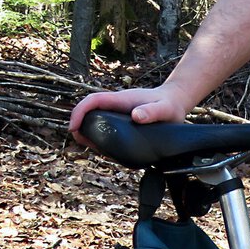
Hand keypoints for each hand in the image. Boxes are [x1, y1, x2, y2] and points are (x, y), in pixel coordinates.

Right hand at [69, 84, 191, 145]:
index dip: (79, 112)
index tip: (74, 127)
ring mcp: (117, 114)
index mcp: (121, 100)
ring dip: (88, 133)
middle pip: (88, 112)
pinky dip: (99, 137)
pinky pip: (104, 127)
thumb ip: (153, 112)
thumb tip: (136, 116)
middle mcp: (116, 106)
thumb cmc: (170, 104)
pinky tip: (104, 149)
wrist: (176, 101)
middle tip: (81, 142)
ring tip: (92, 147)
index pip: (93, 100)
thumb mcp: (165, 108)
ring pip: (94, 120)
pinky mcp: (121, 122)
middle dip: (79, 125)